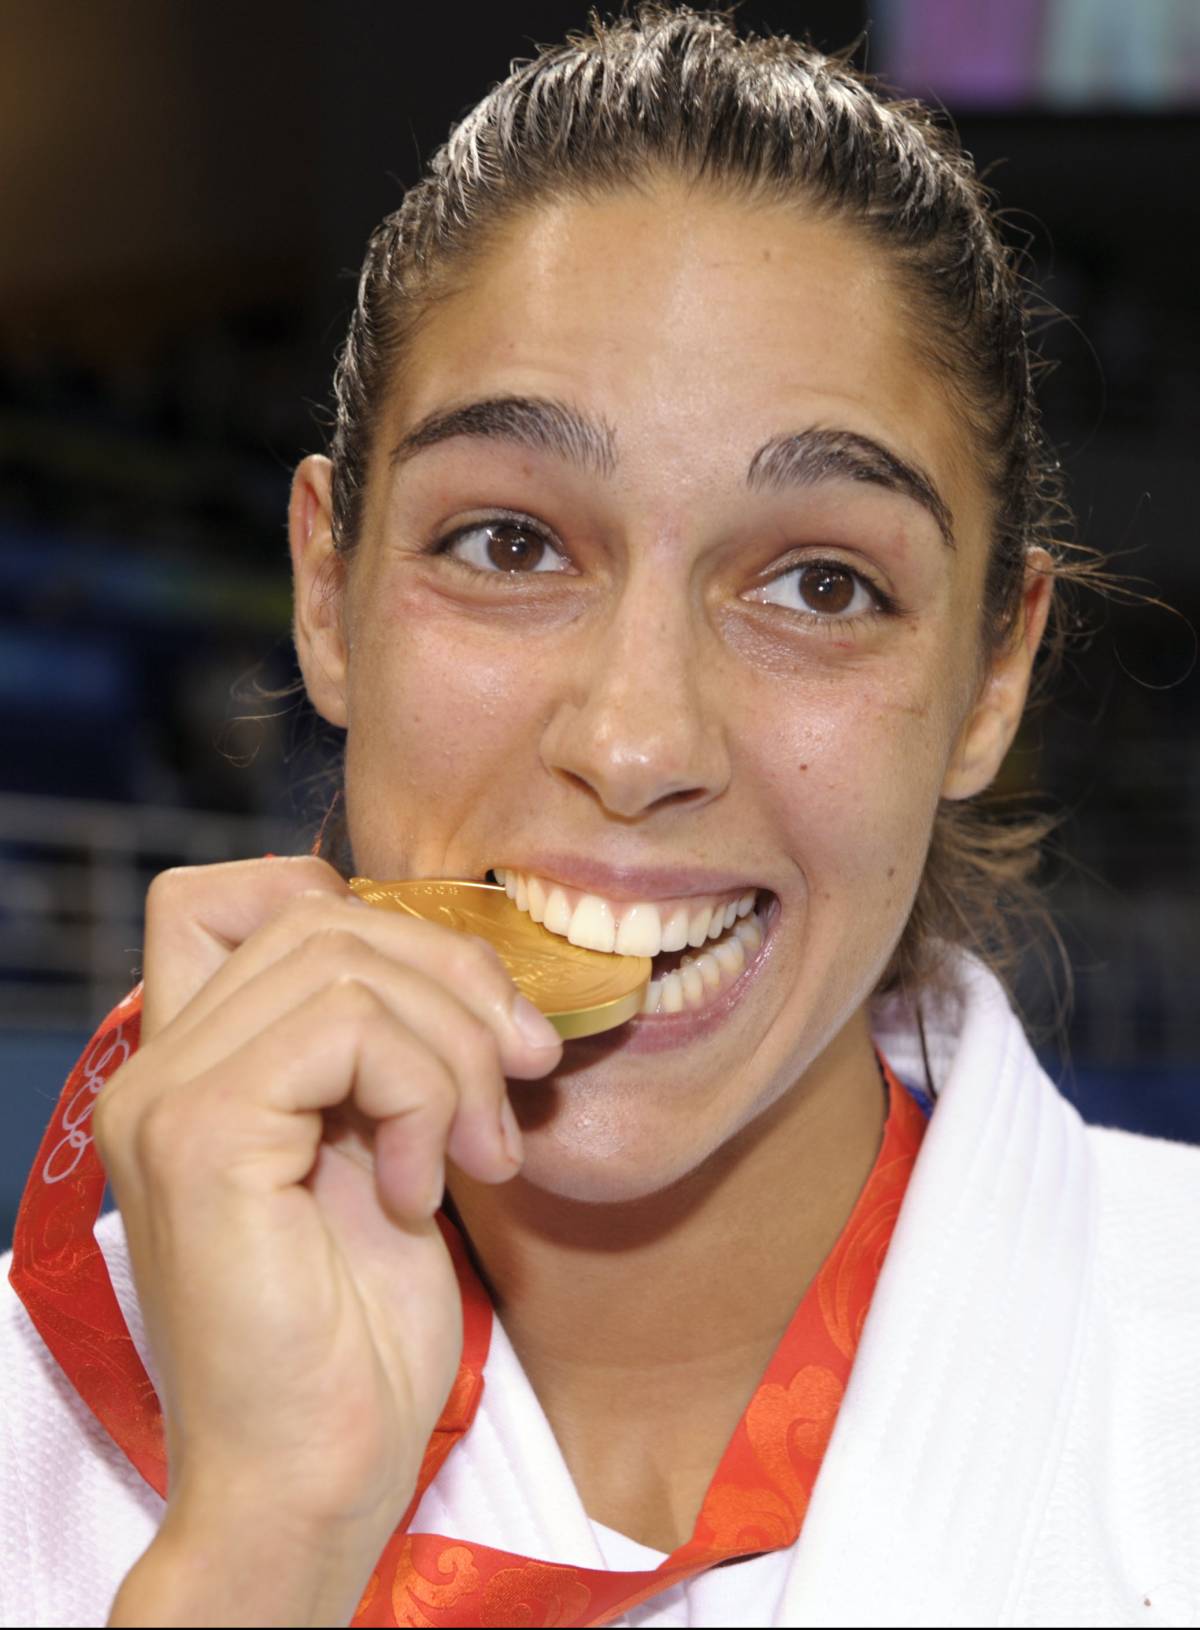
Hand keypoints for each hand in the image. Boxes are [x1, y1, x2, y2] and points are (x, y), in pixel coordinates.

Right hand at [97, 856, 561, 1624]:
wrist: (314, 1478)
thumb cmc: (357, 1337)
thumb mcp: (387, 1153)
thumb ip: (386, 1053)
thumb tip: (466, 965)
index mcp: (197, 1067)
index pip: (241, 895)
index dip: (359, 911)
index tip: (455, 1006)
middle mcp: (161, 1068)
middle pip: (321, 915)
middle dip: (455, 979)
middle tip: (522, 1076)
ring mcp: (168, 1096)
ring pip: (345, 961)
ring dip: (455, 1048)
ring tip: (482, 1151)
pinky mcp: (201, 1136)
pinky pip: (347, 1028)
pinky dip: (425, 1094)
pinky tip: (425, 1190)